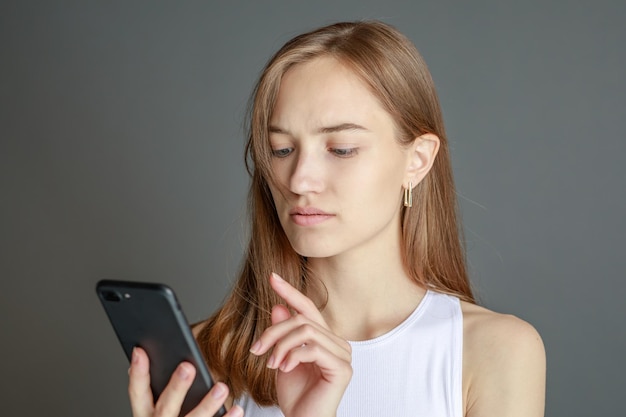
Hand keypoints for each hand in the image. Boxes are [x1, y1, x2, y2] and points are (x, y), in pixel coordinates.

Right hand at [128, 347, 242, 416]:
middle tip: (187, 367)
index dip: (138, 372)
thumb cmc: (171, 416)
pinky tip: (237, 408)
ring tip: (222, 388)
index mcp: (145, 412)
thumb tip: (165, 351)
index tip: (140, 350)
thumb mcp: (159, 404)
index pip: (138, 391)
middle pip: (165, 406)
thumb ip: (162, 384)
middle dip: (176, 387)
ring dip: (207, 404)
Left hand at [249, 273, 351, 416]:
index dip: (290, 292)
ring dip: (280, 345)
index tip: (272, 278)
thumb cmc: (296, 396)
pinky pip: (312, 349)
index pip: (308, 308)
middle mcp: (338, 343)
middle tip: (257, 349)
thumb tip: (279, 307)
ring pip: (305, 331)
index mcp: (325, 339)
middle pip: (302, 319)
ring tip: (270, 363)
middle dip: (274, 331)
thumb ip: (282, 335)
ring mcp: (343, 355)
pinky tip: (283, 368)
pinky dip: (291, 356)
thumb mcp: (281, 359)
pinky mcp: (342, 368)